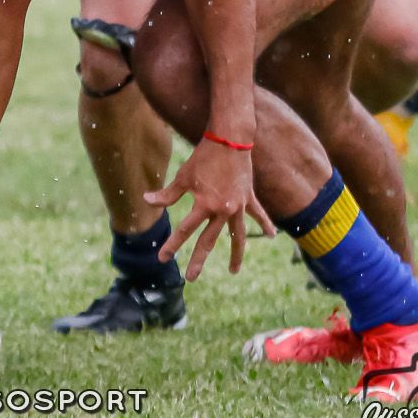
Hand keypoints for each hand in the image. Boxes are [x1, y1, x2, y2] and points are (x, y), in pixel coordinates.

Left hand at [143, 138, 274, 280]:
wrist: (231, 139)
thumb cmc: (204, 156)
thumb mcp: (184, 176)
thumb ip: (168, 194)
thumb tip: (146, 201)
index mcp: (205, 205)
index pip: (185, 230)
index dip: (173, 245)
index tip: (163, 258)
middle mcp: (223, 210)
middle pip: (209, 241)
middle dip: (198, 260)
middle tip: (191, 278)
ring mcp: (239, 206)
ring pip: (237, 236)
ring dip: (235, 254)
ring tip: (233, 271)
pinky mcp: (249, 198)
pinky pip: (258, 214)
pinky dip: (265, 224)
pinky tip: (270, 235)